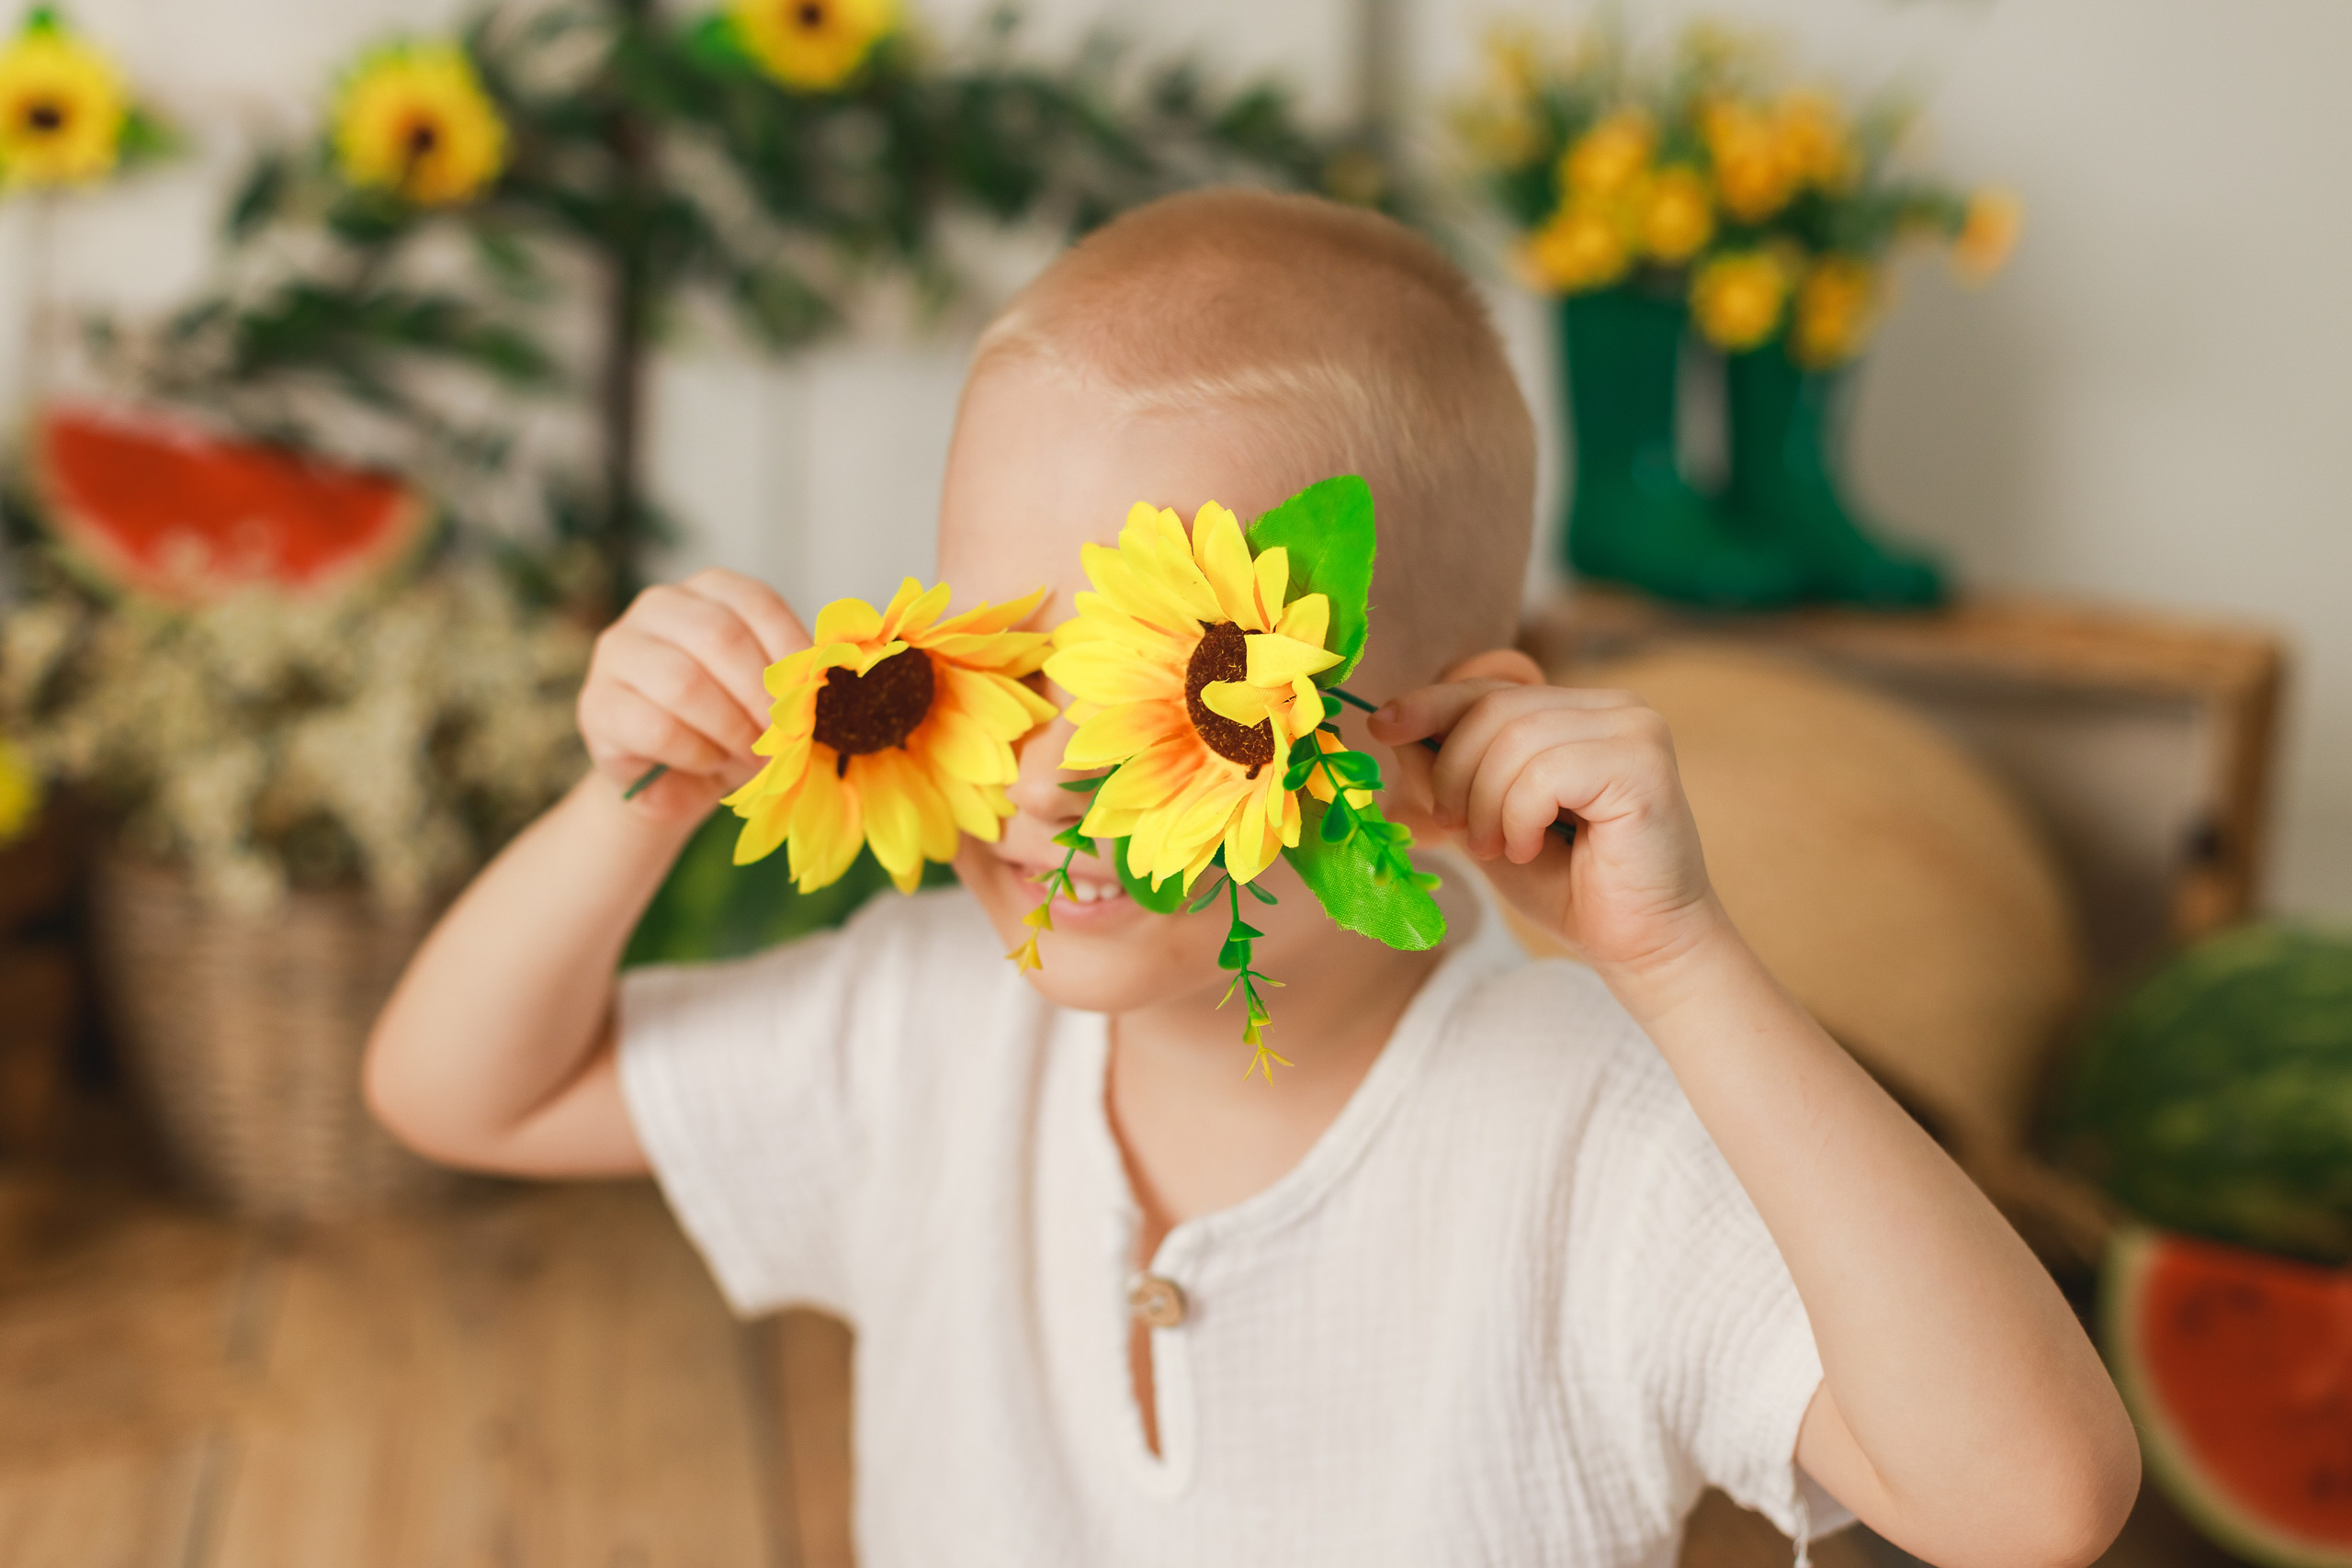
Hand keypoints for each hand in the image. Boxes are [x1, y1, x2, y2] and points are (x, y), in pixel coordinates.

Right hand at [578, 569, 808, 821]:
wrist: (678, 778)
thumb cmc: (736, 725)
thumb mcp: (775, 695)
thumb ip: (798, 678)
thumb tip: (835, 676)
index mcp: (711, 590)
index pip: (758, 603)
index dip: (792, 654)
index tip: (814, 701)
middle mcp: (658, 605)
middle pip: (720, 637)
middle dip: (762, 696)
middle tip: (784, 738)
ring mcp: (619, 650)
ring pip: (684, 683)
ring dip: (732, 729)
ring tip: (752, 755)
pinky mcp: (595, 703)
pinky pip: (655, 727)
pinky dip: (698, 753)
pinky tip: (711, 762)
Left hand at [1368, 649, 1725, 980]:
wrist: (1641, 946)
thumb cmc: (1569, 887)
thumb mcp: (1486, 819)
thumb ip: (1448, 772)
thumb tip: (1394, 725)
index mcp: (1580, 711)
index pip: (1491, 688)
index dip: (1431, 704)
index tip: (1382, 726)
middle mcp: (1614, 706)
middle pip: (1492, 709)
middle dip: (1455, 774)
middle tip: (1461, 831)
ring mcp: (1634, 729)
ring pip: (1513, 740)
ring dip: (1486, 806)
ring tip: (1501, 848)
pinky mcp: (1642, 764)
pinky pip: (1543, 772)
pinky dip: (1518, 817)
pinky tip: (1531, 848)